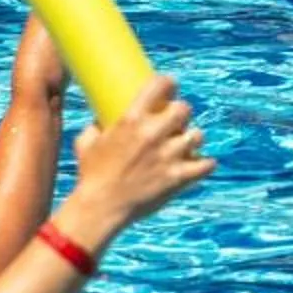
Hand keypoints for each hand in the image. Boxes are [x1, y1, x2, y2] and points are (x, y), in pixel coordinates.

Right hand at [66, 73, 211, 247]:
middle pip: (184, 108)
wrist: (100, 209)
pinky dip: (204, 164)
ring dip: (192, 138)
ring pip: (198, 135)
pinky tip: (198, 164)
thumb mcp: (86, 142)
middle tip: (175, 122)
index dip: (168, 83)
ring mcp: (169, 156)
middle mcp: (153, 133)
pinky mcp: (178, 178)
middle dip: (180, 113)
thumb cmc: (91, 175)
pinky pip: (206, 164)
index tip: (169, 88)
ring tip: (184, 145)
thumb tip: (100, 120)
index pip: (160, 84)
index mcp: (132, 119)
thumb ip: (95, 126)